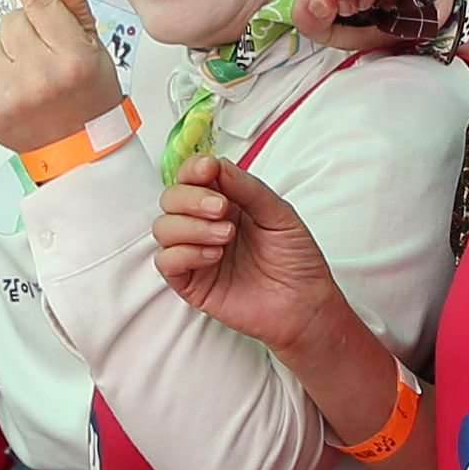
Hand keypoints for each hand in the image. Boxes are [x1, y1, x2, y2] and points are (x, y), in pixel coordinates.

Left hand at [0, 0, 122, 154]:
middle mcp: (41, 77)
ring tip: (27, 77)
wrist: (80, 150)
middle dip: (25, 32)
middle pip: (13, 21)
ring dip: (5, 53)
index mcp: (73, 58)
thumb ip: (72, 1)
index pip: (41, 3)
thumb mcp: (91, 46)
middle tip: (43, 57)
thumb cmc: (89, 95)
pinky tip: (7, 87)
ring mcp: (11, 96)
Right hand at [152, 152, 355, 353]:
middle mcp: (206, 225)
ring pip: (164, 228)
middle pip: (171, 198)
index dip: (193, 169)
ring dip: (191, 226)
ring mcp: (196, 253)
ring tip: (226, 236)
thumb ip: (249, 189)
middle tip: (222, 209)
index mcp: (227, 203)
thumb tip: (218, 165)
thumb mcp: (280, 215)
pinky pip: (166, 261)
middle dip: (192, 198)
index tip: (208, 169)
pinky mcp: (191, 282)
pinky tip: (214, 256)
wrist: (305, 304)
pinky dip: (185, 253)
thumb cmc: (296, 261)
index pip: (192, 177)